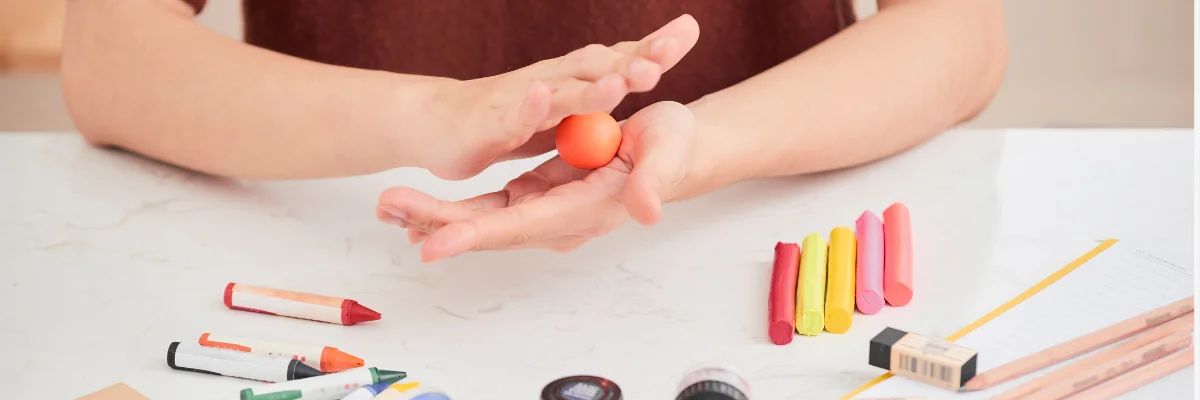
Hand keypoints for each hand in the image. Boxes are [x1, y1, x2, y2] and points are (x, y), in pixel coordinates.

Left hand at [377, 101, 699, 260]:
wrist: (675, 149)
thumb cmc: (673, 148)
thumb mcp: (668, 153)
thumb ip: (655, 181)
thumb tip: (648, 211)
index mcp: (585, 209)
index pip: (521, 226)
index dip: (476, 235)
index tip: (433, 244)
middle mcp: (559, 218)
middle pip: (489, 228)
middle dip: (437, 222)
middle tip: (388, 208)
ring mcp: (546, 207)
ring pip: (482, 220)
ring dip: (434, 216)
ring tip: (387, 206)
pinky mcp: (539, 193)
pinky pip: (489, 209)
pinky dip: (452, 209)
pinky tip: (418, 207)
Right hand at [415, 15, 699, 180]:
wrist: (439, 121)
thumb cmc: (507, 115)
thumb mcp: (566, 109)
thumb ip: (603, 94)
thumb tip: (647, 71)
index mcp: (574, 79)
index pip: (619, 58)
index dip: (653, 47)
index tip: (688, 31)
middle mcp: (552, 80)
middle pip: (598, 65)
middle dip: (633, 60)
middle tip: (668, 52)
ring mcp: (523, 99)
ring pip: (562, 90)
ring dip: (591, 86)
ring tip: (620, 81)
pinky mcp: (494, 122)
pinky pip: (513, 113)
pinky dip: (528, 105)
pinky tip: (542, 94)